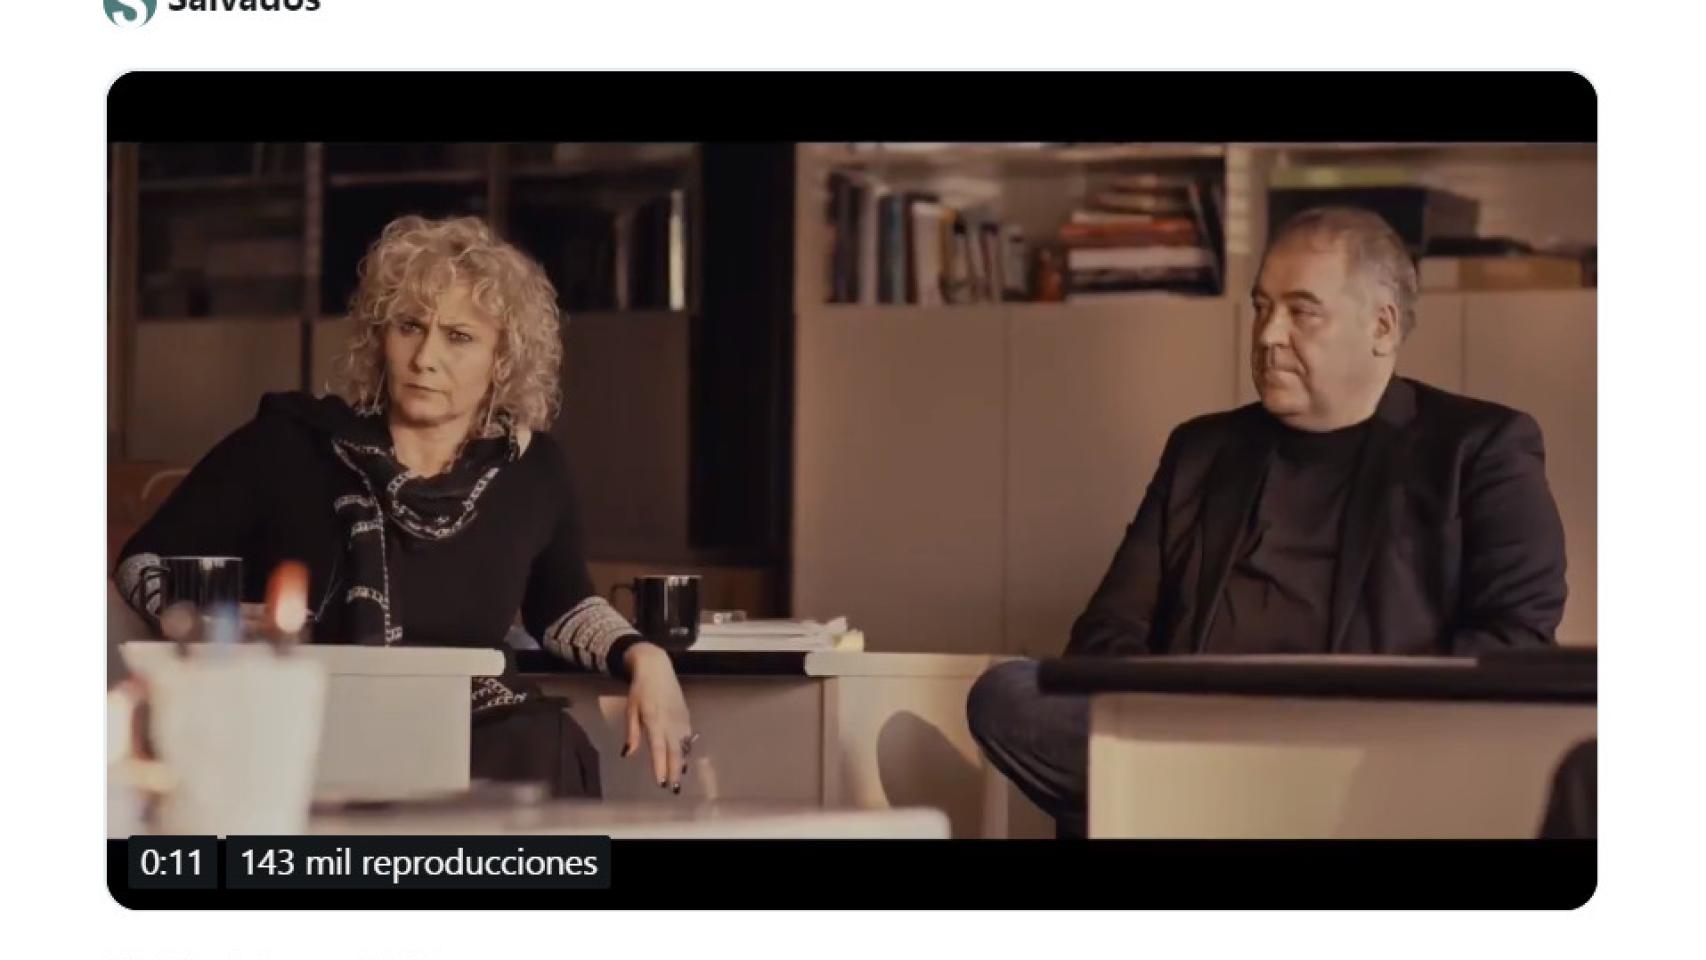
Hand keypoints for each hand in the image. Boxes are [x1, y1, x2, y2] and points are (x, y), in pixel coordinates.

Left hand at [621, 641, 694, 792]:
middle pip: (674, 752)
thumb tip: (627, 754)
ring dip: (682, 762)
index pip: (658, 750)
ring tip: (681, 778)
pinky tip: (685, 758)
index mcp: (654, 722)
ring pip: (683, 746)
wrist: (656, 668)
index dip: (660, 767)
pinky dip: (686, 749)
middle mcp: (670, 723)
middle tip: (674, 789)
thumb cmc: (639, 690)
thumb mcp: (630, 711)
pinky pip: (687, 737)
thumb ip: (631, 733)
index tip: (661, 782)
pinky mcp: (685, 715)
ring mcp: (680, 719)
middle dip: (674, 771)